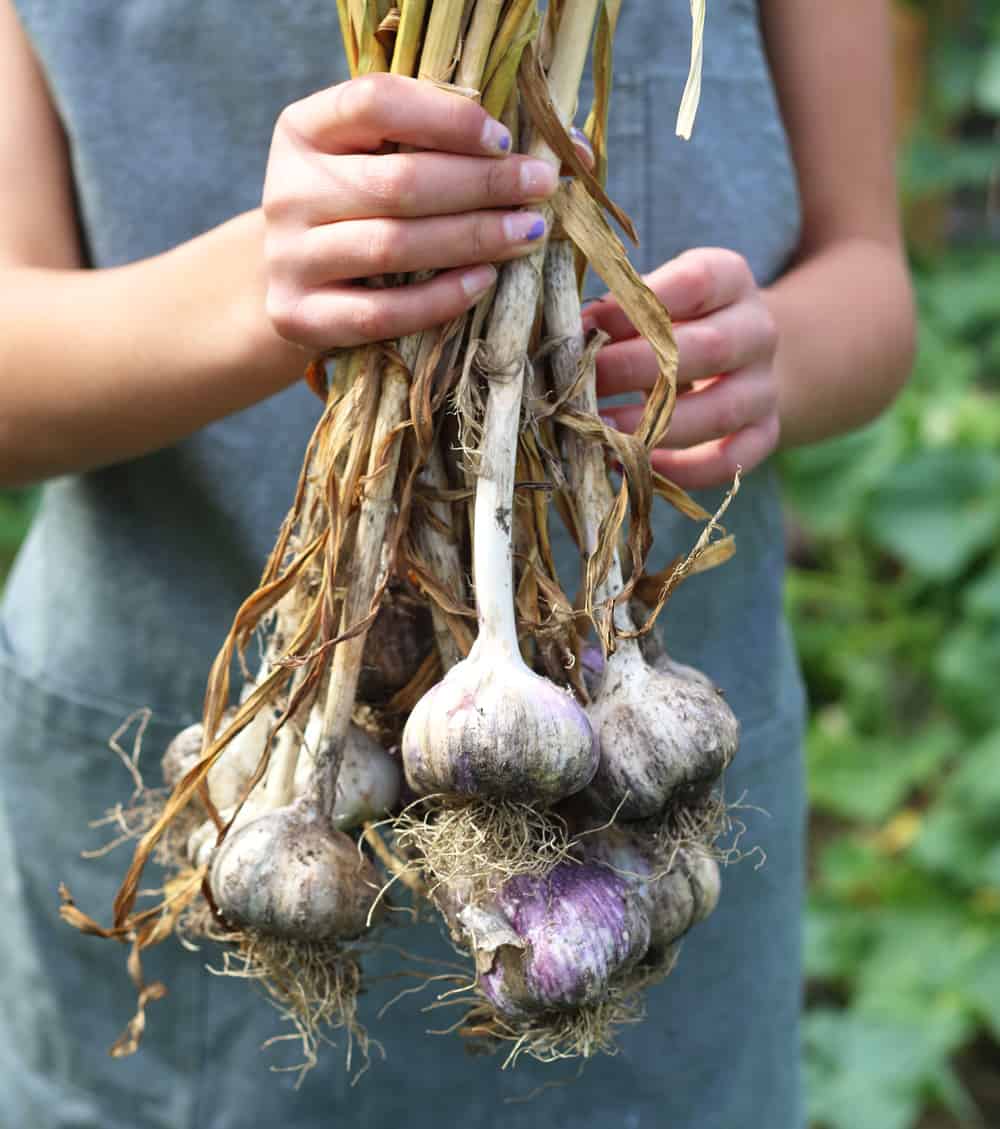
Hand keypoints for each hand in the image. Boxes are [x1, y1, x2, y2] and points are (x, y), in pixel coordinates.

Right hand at [262, 73, 567, 349]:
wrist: (292, 282)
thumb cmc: (359, 211)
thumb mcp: (383, 161)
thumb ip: (454, 145)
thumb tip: (574, 150)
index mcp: (304, 129)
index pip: (374, 103)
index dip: (447, 119)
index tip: (505, 138)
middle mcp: (289, 189)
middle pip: (397, 182)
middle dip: (482, 184)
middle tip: (540, 188)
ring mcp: (289, 257)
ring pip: (394, 246)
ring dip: (472, 239)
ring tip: (527, 234)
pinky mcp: (299, 315)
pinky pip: (381, 312)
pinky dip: (439, 299)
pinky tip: (484, 283)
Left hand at [582, 248, 779, 489]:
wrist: (742, 356)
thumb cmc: (677, 321)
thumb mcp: (657, 298)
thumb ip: (622, 310)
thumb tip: (570, 335)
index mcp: (732, 280)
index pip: (695, 283)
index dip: (637, 306)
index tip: (586, 325)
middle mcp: (758, 331)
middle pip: (709, 349)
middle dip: (635, 369)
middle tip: (583, 384)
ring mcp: (765, 386)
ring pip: (719, 412)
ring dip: (653, 426)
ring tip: (600, 430)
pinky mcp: (765, 433)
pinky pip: (729, 461)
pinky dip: (680, 470)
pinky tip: (633, 466)